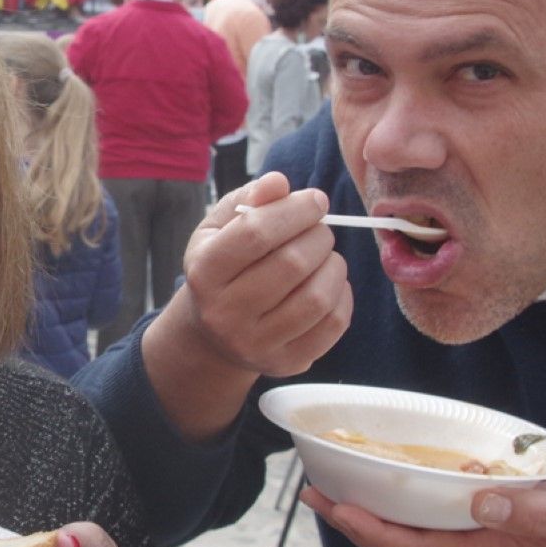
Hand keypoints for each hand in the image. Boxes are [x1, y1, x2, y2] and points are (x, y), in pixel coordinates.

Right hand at [169, 174, 351, 378]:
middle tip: (319, 230)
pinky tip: (329, 283)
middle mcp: (224, 313)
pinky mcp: (286, 363)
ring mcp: (255, 344)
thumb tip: (279, 183)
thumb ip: (250, 200)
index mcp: (203, 272)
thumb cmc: (223, 266)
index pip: (256, 233)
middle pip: (292, 263)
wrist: (214, 332)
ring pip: (317, 297)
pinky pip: (334, 324)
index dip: (295, 210)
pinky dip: (342, 295)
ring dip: (334, 265)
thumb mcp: (221, 227)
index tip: (316, 200)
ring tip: (325, 256)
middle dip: (318, 236)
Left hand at [301, 475, 545, 546]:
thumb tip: (480, 503)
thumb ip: (531, 512)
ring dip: (372, 508)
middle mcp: (474, 546)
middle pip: (398, 541)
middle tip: (312, 490)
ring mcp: (481, 534)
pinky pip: (436, 511)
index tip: (333, 507)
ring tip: (336, 482)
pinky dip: (406, 495)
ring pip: (412, 528)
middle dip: (353, 520)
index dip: (367, 531)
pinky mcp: (492, 516)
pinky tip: (394, 474)